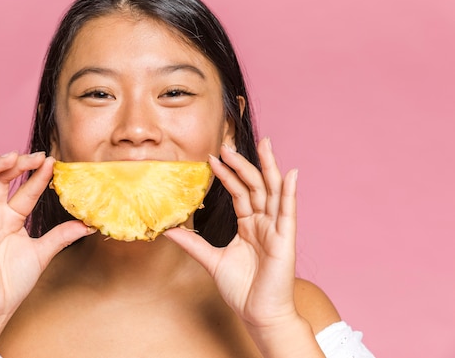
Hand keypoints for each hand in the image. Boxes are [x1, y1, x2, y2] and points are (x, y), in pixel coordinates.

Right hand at [0, 152, 93, 324]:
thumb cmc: (13, 282)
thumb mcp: (43, 252)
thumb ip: (63, 235)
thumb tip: (90, 224)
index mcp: (11, 218)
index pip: (26, 190)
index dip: (38, 175)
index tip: (53, 162)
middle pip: (4, 180)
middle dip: (19, 165)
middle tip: (38, 156)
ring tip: (13, 156)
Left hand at [164, 138, 298, 327]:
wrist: (259, 313)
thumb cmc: (242, 289)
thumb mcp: (211, 260)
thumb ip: (192, 243)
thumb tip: (168, 230)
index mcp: (249, 226)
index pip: (239, 193)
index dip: (227, 175)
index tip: (211, 158)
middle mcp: (264, 222)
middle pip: (255, 186)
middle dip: (242, 164)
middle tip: (226, 145)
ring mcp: (276, 229)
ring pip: (272, 191)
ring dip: (267, 167)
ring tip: (263, 143)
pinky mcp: (286, 239)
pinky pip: (288, 211)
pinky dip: (289, 191)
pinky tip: (289, 173)